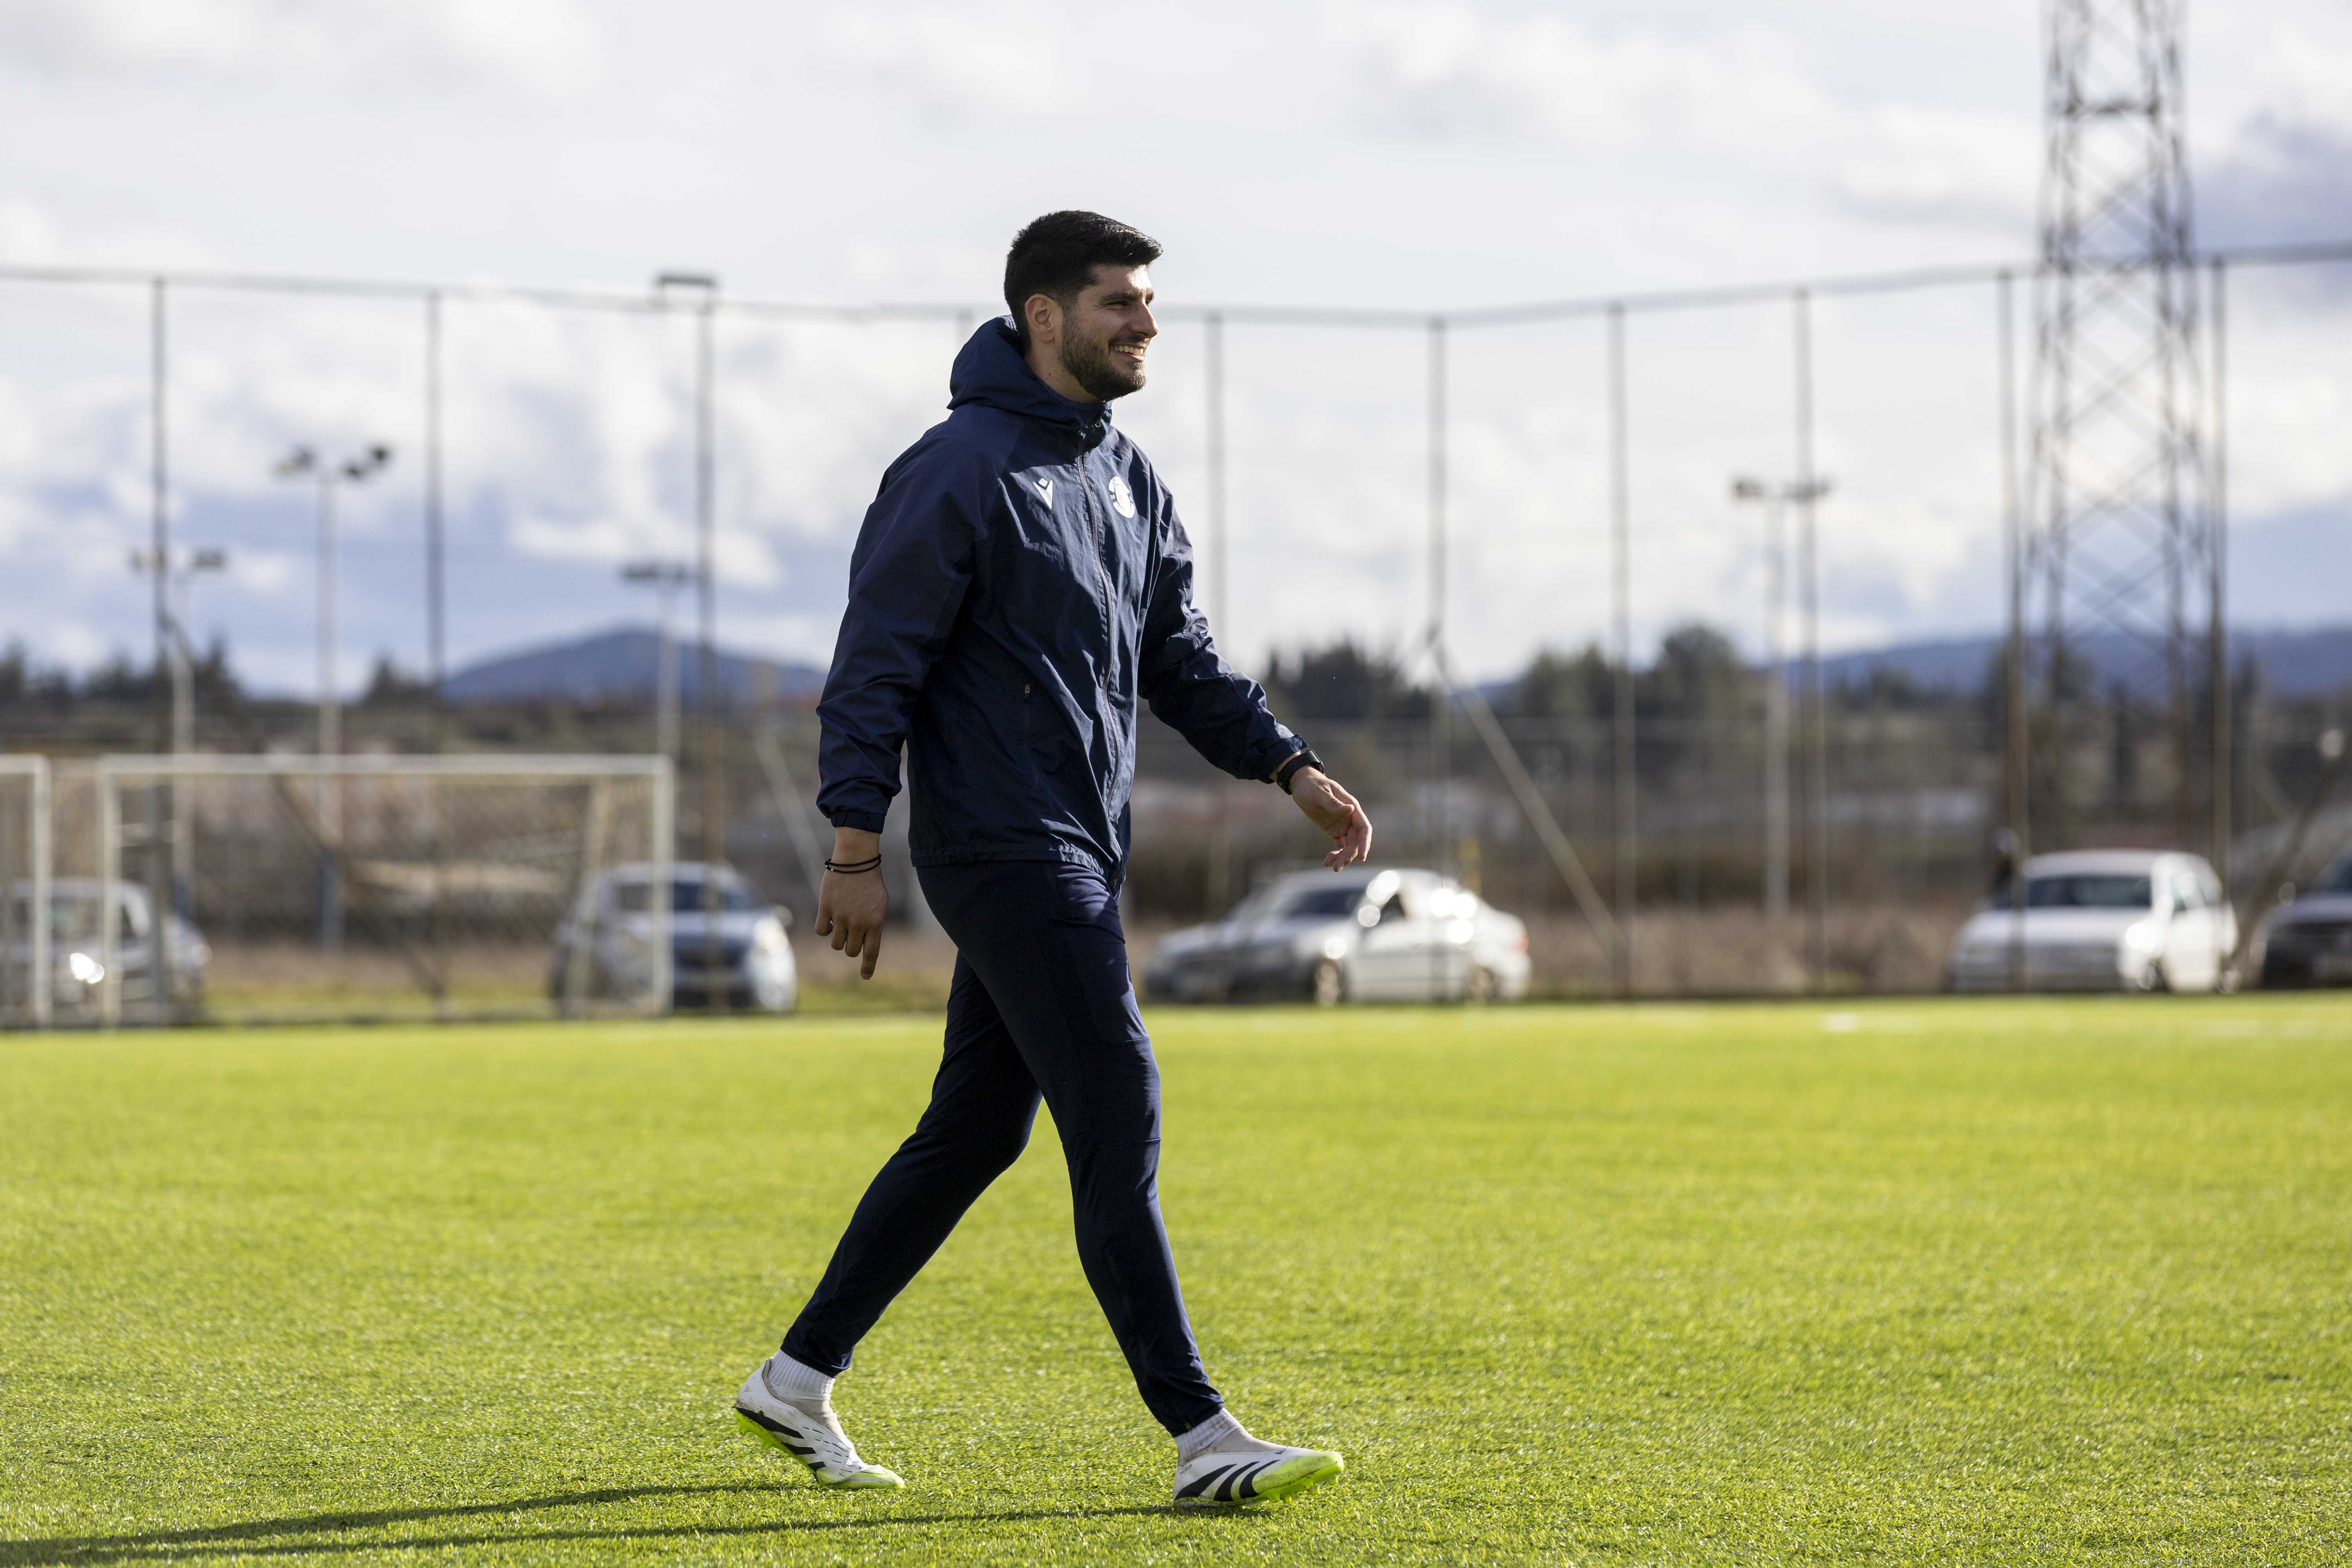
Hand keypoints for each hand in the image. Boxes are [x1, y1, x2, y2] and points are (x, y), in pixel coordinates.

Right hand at [814, 827, 888, 978]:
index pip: (871, 953)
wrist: (856, 860)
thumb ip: (873, 926)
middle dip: (851, 946)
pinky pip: (821, 931)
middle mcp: (858, 923)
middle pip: (851, 951)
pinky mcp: (825, 909)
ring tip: (841, 922)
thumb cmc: (871, 882)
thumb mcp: (880, 905)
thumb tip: (864, 944)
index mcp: (876, 923)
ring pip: (835, 944)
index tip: (865, 977)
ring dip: (838, 937)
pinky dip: (824, 928)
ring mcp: (841, 917)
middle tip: (851, 933)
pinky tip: (829, 918)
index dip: (868, 967)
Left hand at [1291, 768, 1371, 869]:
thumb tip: (1350, 810)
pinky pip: (1340, 845)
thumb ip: (1334, 803)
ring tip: (1329, 865)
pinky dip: (1336, 854)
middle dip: (1348, 856)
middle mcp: (1350, 817)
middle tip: (1336, 868)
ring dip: (1342, 857)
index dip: (1365, 843)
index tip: (1362, 857)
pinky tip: (1327, 861)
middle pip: (1356, 841)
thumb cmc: (1311, 785)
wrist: (1301, 784)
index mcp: (1351, 807)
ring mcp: (1343, 824)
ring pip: (1349, 846)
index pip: (1364, 828)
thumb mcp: (1320, 793)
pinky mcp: (1334, 829)